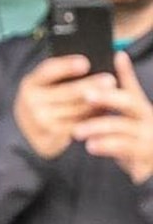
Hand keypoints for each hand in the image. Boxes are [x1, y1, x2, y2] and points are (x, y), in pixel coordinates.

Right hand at [13, 54, 115, 158]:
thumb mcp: (47, 85)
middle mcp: (30, 102)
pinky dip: (91, 118)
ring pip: (75, 109)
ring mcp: (39, 120)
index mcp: (30, 83)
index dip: (66, 66)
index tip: (86, 63)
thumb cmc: (47, 99)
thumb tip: (91, 66)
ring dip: (96, 103)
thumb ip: (63, 75)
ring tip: (113, 96)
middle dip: (90, 85)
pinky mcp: (49, 136)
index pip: (48, 71)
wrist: (30, 129)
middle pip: (66, 91)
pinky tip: (103, 112)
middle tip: (111, 80)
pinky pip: (77, 125)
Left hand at [73, 51, 152, 183]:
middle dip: (108, 97)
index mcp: (141, 108)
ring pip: (123, 127)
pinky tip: (91, 146)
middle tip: (86, 94)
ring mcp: (147, 137)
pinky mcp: (143, 156)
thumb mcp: (129, 114)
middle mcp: (147, 119)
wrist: (152, 168)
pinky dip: (107, 146)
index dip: (125, 72)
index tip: (115, 56)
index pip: (132, 87)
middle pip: (130, 102)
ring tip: (77, 130)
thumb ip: (123, 90)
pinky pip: (124, 148)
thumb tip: (119, 55)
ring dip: (99, 126)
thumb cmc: (135, 137)